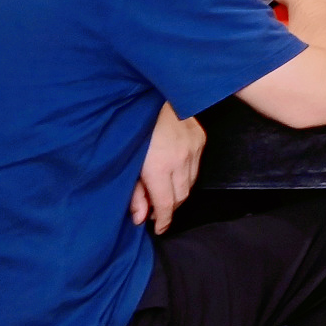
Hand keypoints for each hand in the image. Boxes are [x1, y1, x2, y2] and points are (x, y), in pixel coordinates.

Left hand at [126, 104, 204, 233]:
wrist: (147, 96)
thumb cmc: (130, 130)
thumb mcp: (125, 165)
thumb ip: (134, 194)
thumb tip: (141, 219)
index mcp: (159, 168)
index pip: (167, 205)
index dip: (164, 221)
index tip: (159, 230)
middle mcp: (181, 160)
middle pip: (182, 197)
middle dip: (170, 208)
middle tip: (157, 210)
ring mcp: (194, 148)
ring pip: (191, 183)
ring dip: (179, 192)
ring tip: (164, 192)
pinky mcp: (201, 138)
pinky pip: (196, 166)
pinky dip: (186, 174)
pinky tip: (173, 171)